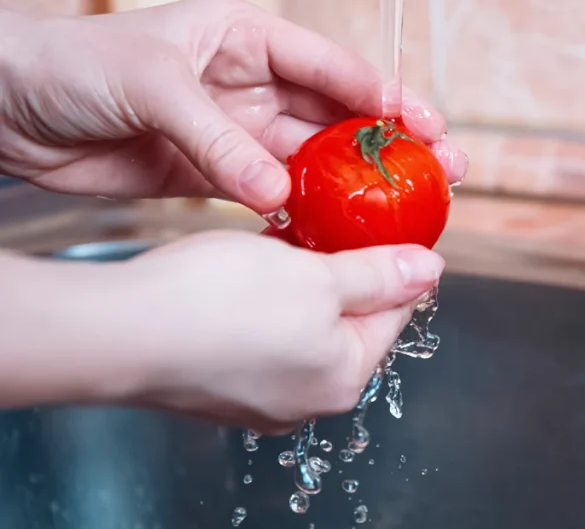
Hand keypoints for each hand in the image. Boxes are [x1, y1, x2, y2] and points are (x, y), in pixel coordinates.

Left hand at [0, 0, 467, 213]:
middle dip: (388, 142)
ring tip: (402, 205)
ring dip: (355, 183)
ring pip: (310, 159)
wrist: (10, 110)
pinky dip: (303, 212)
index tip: (423, 122)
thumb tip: (277, 195)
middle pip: (334, 115)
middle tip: (439, 166)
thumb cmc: (72, 66)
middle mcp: (248, 83)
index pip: (328, 65)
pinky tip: (336, 228)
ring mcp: (234, 131)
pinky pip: (272, 195)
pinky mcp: (213, 174)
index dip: (381, 93)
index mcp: (244, 37)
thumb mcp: (153, 86)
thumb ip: (219, 142)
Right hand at [113, 231, 442, 432]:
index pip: (395, 314)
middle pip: (349, 321)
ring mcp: (259, 395)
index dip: (397, 264)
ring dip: (301, 280)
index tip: (390, 227)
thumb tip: (430, 271)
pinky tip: (249, 264)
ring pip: (301, 324)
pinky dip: (264, 298)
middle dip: (345, 271)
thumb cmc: (219, 304)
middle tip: (335, 222)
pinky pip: (261, 334)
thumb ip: (379, 275)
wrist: (118, 330)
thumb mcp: (319, 276)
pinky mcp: (219, 381)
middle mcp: (306, 398)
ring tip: (290, 235)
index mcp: (343, 377)